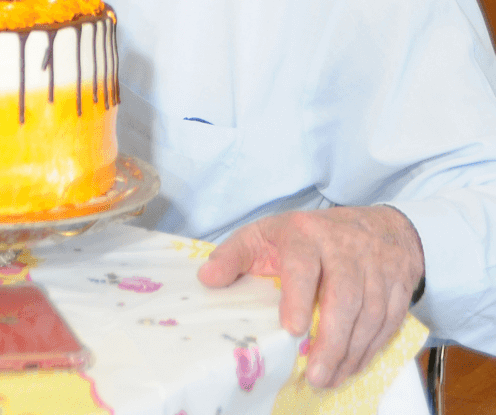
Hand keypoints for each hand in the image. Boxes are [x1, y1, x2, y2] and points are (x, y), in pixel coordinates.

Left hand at [197, 206, 424, 387]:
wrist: (377, 226)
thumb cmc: (308, 236)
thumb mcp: (265, 234)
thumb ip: (234, 255)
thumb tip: (206, 278)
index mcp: (305, 234)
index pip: (304, 264)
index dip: (299, 296)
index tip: (292, 329)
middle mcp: (344, 248)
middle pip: (344, 296)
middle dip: (331, 339)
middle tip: (316, 374)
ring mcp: (375, 266)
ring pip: (370, 313)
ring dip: (351, 352)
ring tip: (330, 378)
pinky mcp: (398, 286)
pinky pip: (390, 321)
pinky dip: (371, 348)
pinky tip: (352, 366)